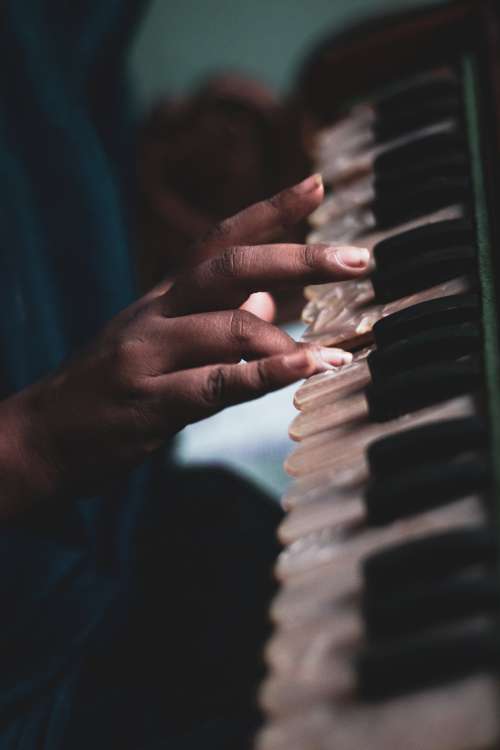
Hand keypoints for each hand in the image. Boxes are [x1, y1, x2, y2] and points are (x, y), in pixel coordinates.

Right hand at [0, 175, 368, 515]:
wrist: (40, 437)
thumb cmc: (107, 389)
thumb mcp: (156, 342)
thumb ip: (213, 318)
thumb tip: (269, 298)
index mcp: (161, 297)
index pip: (218, 239)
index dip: (269, 209)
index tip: (317, 184)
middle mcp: (156, 314)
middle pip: (231, 266)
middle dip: (299, 257)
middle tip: (359, 260)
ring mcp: (150, 354)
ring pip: (230, 324)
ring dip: (292, 336)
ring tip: (340, 351)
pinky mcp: (152, 401)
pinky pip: (220, 383)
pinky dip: (270, 374)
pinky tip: (309, 369)